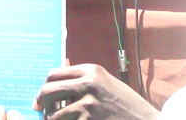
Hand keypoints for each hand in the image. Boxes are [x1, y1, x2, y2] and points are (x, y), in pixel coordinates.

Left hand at [35, 64, 159, 119]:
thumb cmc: (125, 104)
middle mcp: (88, 83)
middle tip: (43, 113)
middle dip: (43, 104)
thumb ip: (84, 81)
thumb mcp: (105, 83)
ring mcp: (88, 103)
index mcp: (90, 70)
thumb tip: (57, 88)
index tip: (41, 99)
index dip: (43, 88)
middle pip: (49, 90)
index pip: (54, 74)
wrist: (144, 119)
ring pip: (54, 114)